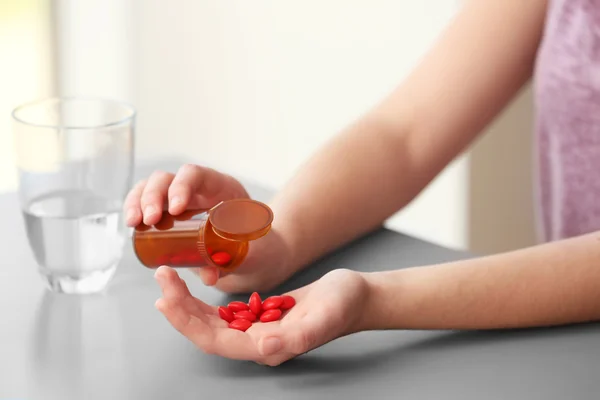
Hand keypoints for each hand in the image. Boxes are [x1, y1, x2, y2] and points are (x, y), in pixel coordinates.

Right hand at [124, 164, 292, 292]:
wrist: (257, 254)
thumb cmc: (258, 247)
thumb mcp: (252, 250)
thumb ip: (233, 261)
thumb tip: (208, 275)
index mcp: (222, 188)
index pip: (197, 175)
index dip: (182, 186)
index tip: (176, 209)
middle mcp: (199, 188)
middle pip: (168, 178)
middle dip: (154, 196)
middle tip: (148, 220)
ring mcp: (181, 199)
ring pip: (152, 187)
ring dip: (138, 201)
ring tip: (133, 223)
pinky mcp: (170, 213)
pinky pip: (148, 204)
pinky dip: (136, 209)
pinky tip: (132, 225)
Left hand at [153, 266, 368, 365]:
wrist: (356, 297)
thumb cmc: (344, 305)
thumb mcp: (324, 316)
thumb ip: (296, 337)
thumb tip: (262, 347)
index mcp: (267, 347)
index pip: (215, 340)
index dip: (187, 320)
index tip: (167, 295)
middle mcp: (257, 344)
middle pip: (206, 332)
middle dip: (179, 308)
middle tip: (161, 278)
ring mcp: (257, 331)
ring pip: (211, 323)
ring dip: (186, 304)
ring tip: (167, 281)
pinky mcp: (259, 316)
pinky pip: (223, 313)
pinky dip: (203, 301)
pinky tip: (191, 289)